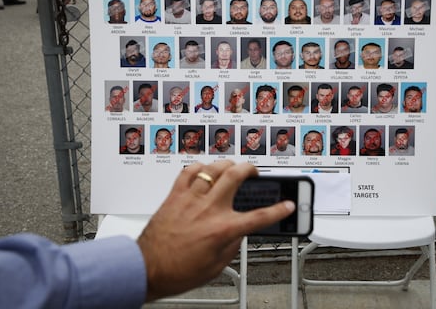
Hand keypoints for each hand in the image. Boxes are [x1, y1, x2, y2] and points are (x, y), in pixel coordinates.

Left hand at [137, 160, 295, 301]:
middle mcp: (209, 209)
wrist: (147, 268)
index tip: (288, 205)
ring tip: (232, 168)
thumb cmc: (177, 271)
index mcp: (223, 230)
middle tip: (254, 172)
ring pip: (214, 168)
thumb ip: (232, 244)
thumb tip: (239, 231)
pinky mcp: (175, 195)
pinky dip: (199, 167)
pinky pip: (189, 171)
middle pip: (236, 175)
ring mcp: (191, 199)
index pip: (260, 217)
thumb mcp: (216, 266)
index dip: (279, 210)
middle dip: (251, 169)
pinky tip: (204, 171)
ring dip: (227, 165)